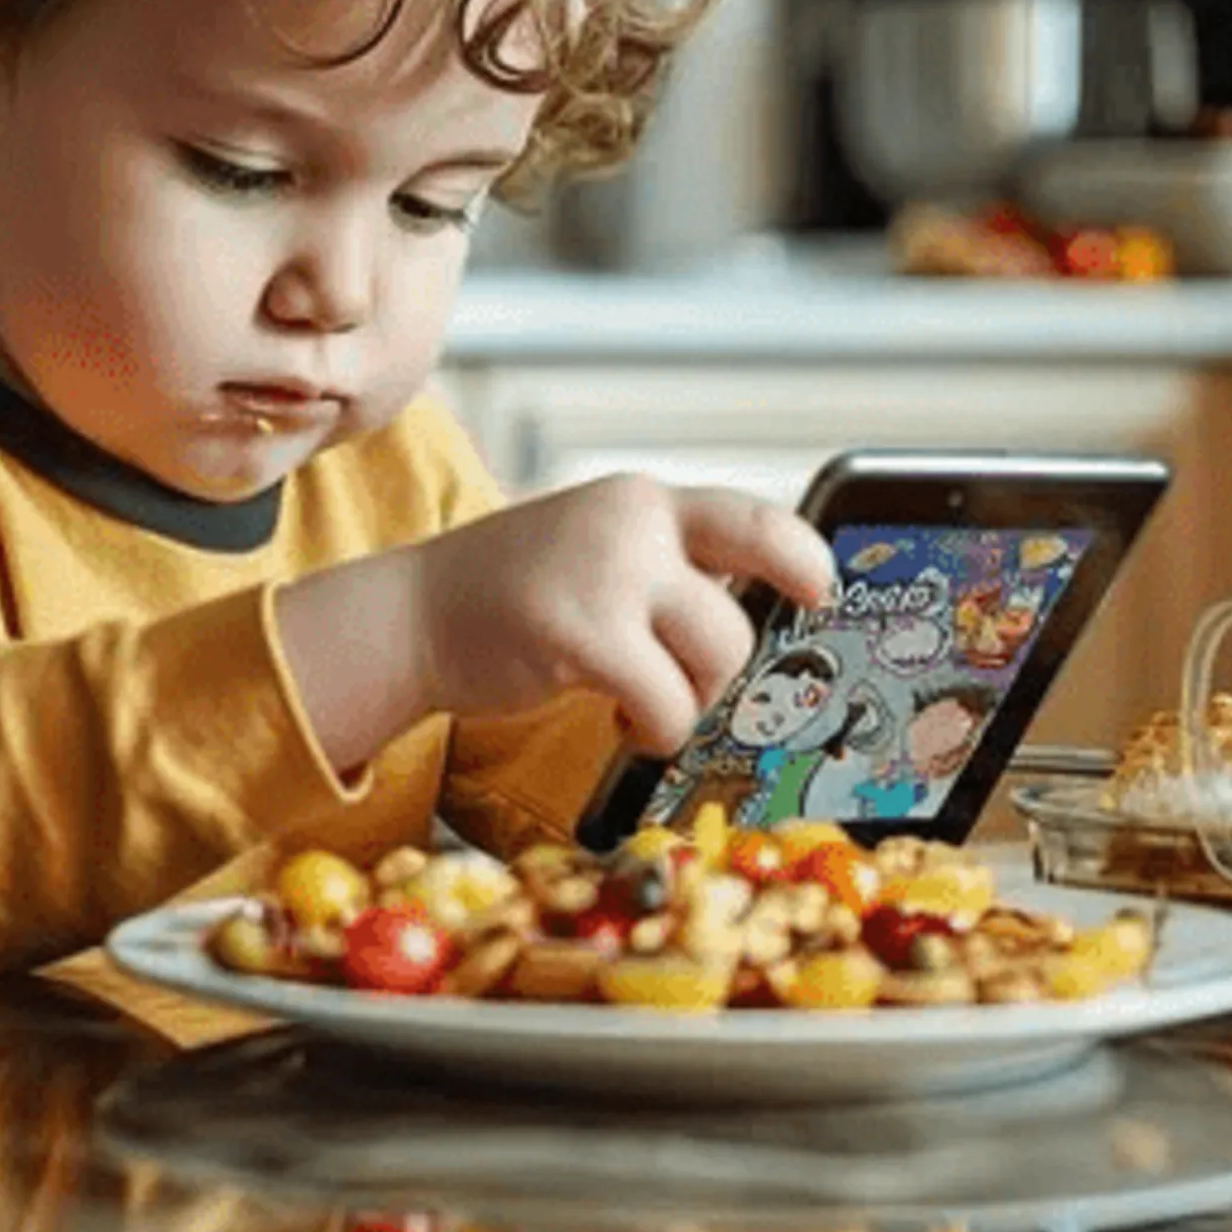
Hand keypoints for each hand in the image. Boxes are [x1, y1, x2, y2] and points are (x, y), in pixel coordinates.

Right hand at [409, 475, 833, 755]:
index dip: (802, 559)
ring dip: (681, 705)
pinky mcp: (582, 633)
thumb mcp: (596, 548)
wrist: (412, 614)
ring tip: (629, 697)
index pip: (753, 519)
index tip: (820, 591)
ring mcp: (607, 574)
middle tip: (667, 682)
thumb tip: (758, 610)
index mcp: (643, 502)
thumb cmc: (513, 596)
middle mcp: (633, 525)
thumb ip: (666, 565)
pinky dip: (650, 730)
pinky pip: (668, 708)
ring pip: (714, 666)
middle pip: (739, 621)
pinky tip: (609, 714)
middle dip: (713, 675)